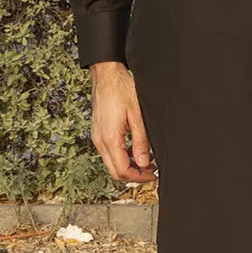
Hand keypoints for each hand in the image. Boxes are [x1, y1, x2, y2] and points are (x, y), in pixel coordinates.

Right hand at [90, 61, 157, 182]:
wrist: (106, 76)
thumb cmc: (122, 90)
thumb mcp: (137, 116)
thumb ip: (140, 141)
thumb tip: (144, 163)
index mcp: (110, 139)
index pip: (122, 170)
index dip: (139, 177)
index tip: (154, 175)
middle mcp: (100, 141)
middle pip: (115, 171)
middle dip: (134, 175)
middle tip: (152, 172)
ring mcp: (97, 137)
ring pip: (111, 163)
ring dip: (129, 166)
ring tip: (147, 160)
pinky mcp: (99, 132)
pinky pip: (109, 152)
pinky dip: (122, 156)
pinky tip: (135, 149)